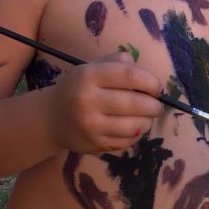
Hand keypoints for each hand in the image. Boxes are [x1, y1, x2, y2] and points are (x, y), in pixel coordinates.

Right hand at [47, 51, 163, 153]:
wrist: (51, 118)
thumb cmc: (78, 88)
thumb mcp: (92, 68)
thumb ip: (118, 63)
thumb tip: (146, 76)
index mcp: (88, 75)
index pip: (130, 75)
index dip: (150, 82)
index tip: (157, 88)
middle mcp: (87, 100)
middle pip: (136, 102)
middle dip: (154, 105)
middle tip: (156, 105)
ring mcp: (91, 125)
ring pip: (135, 125)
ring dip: (147, 121)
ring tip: (145, 117)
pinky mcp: (94, 144)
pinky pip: (127, 141)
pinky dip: (136, 135)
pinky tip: (132, 128)